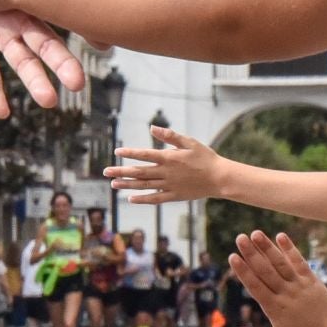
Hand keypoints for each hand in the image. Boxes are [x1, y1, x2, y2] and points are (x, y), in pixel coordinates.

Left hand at [105, 126, 225, 204]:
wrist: (220, 178)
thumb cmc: (205, 157)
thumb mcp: (189, 142)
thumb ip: (170, 136)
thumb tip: (152, 127)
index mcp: (169, 158)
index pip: (144, 154)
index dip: (130, 153)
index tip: (117, 151)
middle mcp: (166, 172)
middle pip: (139, 172)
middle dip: (121, 171)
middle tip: (106, 171)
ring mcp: (169, 185)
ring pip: (144, 185)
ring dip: (127, 184)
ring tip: (113, 184)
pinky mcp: (174, 196)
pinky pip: (155, 198)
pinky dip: (142, 199)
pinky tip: (130, 198)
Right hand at [227, 231, 326, 326]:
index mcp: (275, 309)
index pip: (256, 286)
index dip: (244, 271)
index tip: (233, 257)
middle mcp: (286, 294)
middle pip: (265, 271)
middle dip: (251, 253)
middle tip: (239, 238)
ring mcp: (299, 285)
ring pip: (280, 263)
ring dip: (268, 248)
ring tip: (256, 233)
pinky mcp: (311, 280)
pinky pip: (299, 262)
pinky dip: (290, 249)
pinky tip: (281, 236)